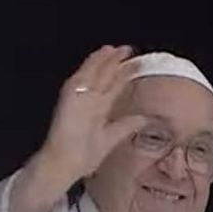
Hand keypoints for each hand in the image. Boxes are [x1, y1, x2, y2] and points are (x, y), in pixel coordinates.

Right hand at [8, 45, 147, 211]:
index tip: (135, 65)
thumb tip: (147, 118)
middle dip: (115, 64)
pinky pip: (81, 78)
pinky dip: (90, 65)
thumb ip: (128, 125)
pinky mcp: (70, 98)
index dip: (124, 76)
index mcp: (98, 110)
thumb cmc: (83, 155)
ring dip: (104, 60)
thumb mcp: (113, 137)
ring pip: (93, 74)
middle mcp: (89, 102)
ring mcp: (79, 99)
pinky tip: (100, 54)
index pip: (113, 89)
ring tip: (115, 48)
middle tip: (129, 50)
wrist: (65, 163)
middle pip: (104, 78)